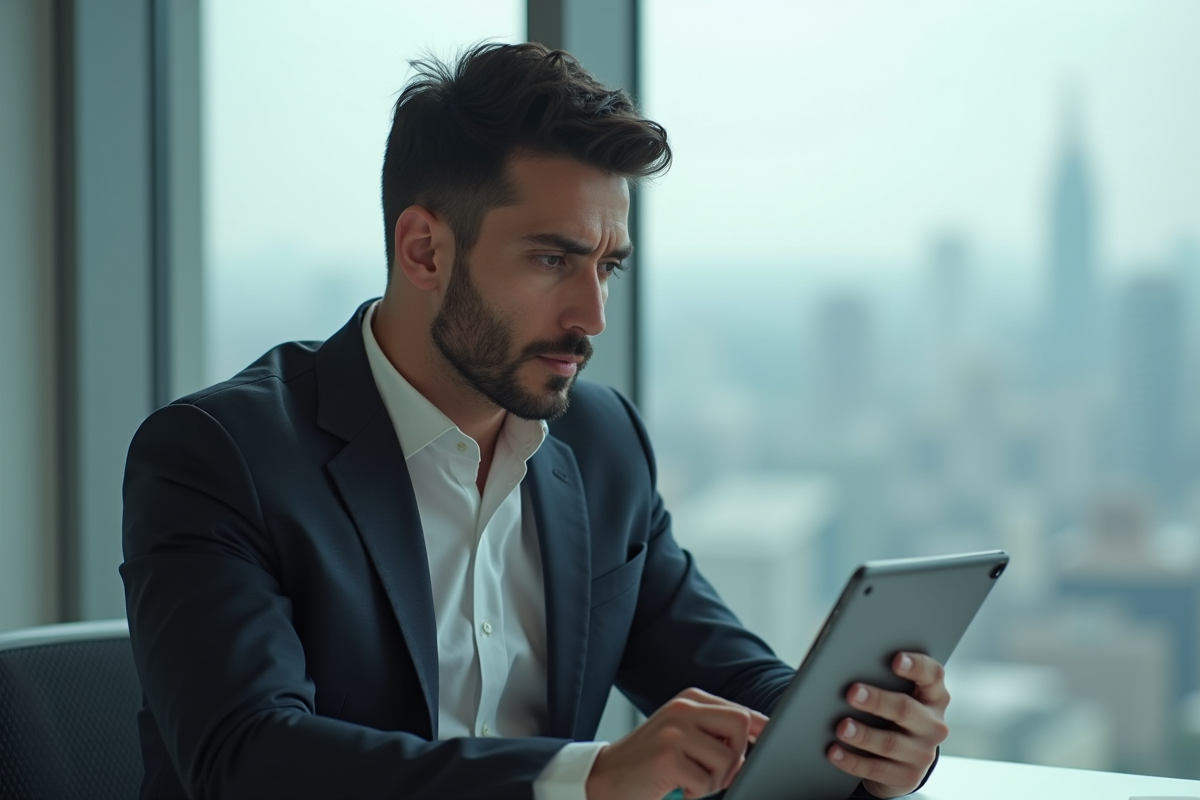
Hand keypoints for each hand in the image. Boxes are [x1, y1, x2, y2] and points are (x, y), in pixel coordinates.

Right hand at [585, 687, 767, 799]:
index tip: (772, 746)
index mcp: (690, 699)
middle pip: (741, 724)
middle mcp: (683, 708)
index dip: (762, 731)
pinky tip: (676, 787)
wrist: (605, 777)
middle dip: (738, 755)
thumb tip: (760, 743)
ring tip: (689, 780)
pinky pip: (705, 781)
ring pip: (727, 758)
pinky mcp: (668, 756)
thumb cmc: (651, 763)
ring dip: (713, 780)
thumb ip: (716, 734)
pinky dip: (695, 793)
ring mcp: (674, 730)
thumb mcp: (684, 737)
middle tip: (718, 772)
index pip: (741, 711)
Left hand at [826, 652, 949, 797]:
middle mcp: (933, 724)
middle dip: (878, 701)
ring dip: (863, 735)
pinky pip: (877, 769)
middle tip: (852, 693)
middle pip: (906, 709)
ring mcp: (922, 753)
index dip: (916, 666)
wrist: (903, 760)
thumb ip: (883, 680)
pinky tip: (834, 751)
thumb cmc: (894, 715)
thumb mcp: (898, 696)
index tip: (896, 659)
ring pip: (890, 743)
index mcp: (933, 696)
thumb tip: (846, 666)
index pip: (932, 675)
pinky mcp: (907, 776)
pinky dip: (852, 760)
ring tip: (841, 726)